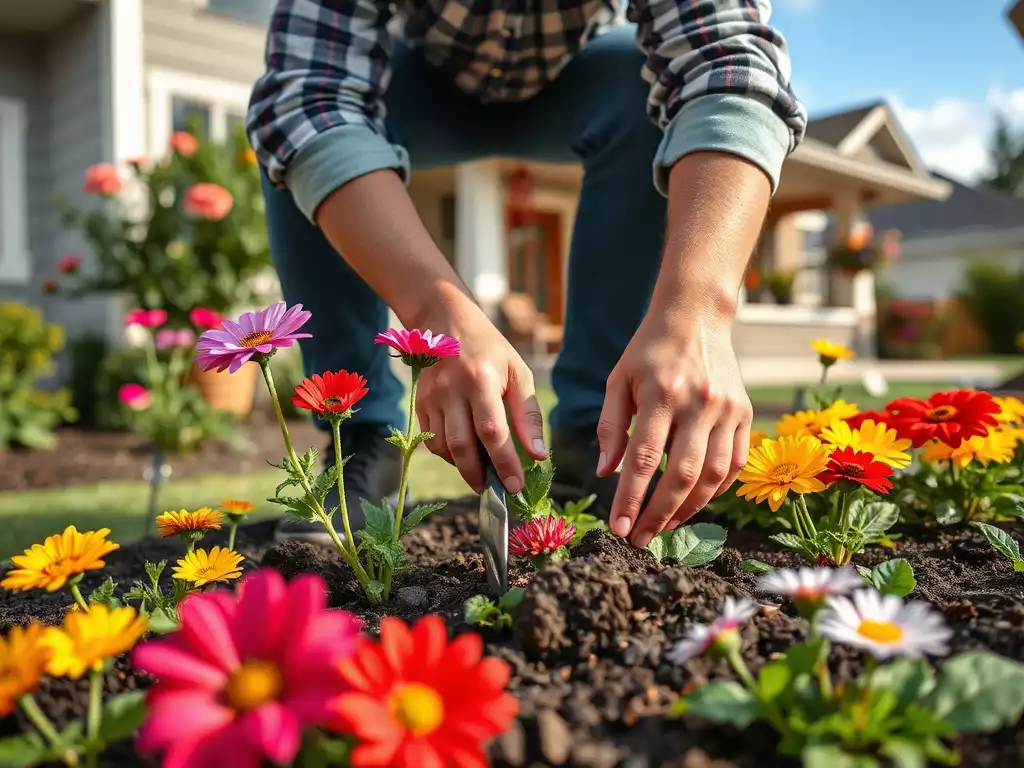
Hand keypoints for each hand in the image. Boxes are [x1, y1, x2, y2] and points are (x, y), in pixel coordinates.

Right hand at [413, 295, 547, 493]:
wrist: (445, 321)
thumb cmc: (490, 350)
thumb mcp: (518, 372)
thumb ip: (528, 414)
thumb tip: (536, 455)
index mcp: (481, 379)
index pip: (492, 432)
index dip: (504, 463)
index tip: (515, 486)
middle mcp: (452, 389)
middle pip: (462, 445)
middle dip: (479, 474)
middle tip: (495, 490)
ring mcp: (431, 396)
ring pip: (443, 447)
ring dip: (463, 467)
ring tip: (482, 473)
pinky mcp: (419, 402)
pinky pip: (432, 439)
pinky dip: (449, 454)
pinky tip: (465, 453)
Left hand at [596, 312, 751, 548]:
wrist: (696, 316)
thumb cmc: (648, 351)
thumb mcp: (619, 380)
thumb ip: (610, 426)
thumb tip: (605, 473)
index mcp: (662, 394)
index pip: (644, 459)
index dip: (631, 499)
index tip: (618, 528)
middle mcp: (699, 403)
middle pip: (682, 475)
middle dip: (659, 515)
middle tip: (639, 540)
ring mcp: (728, 410)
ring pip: (713, 476)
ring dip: (689, 509)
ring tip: (664, 527)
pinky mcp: (746, 414)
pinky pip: (735, 464)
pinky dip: (715, 490)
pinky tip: (693, 503)